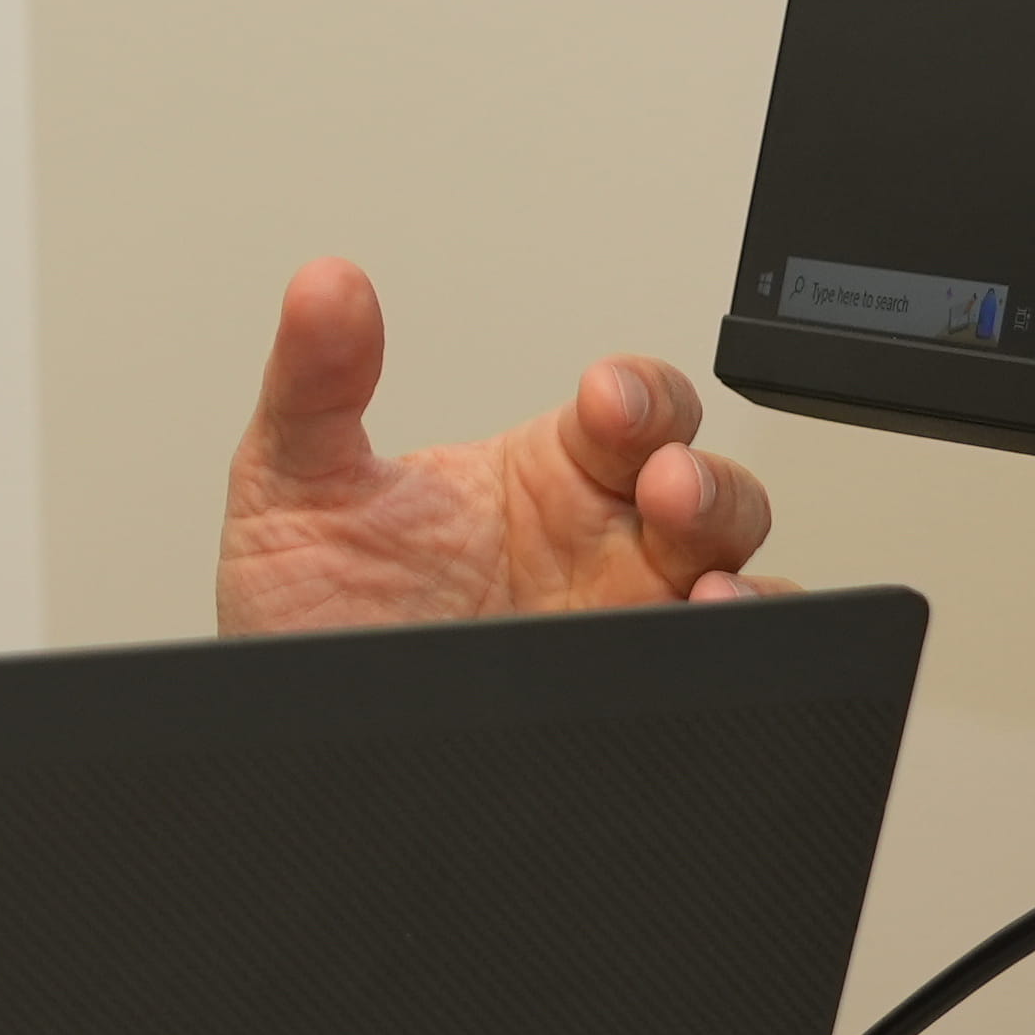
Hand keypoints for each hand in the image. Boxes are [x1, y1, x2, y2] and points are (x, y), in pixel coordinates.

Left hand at [214, 257, 779, 634]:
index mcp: (534, 477)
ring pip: (726, 563)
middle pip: (702, 481)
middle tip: (662, 485)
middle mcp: (594, 543)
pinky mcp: (623, 688)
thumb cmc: (305, 622)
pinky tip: (705, 627)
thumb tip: (325, 286)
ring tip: (697, 573)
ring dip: (726, 552)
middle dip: (699, 474)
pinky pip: (721, 657)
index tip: (606, 402)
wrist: (293, 748)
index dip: (639, 395)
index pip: (631, 408)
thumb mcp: (296, 494)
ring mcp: (617, 618)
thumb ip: (314, 387)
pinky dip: (741, 638)